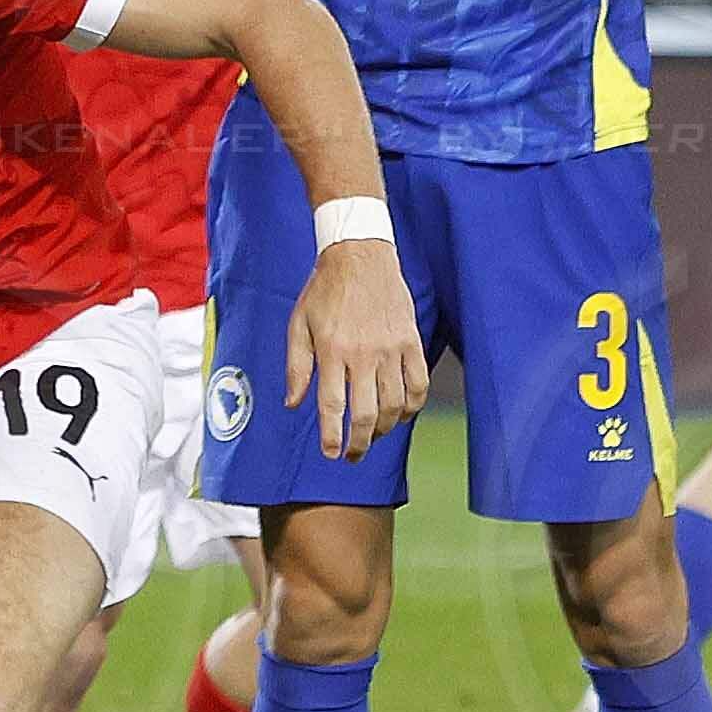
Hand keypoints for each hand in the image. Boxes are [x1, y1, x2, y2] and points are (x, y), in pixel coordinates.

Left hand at [287, 233, 426, 463]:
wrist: (359, 255)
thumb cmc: (323, 291)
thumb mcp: (298, 325)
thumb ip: (296, 367)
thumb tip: (293, 404)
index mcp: (331, 351)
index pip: (332, 405)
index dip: (332, 435)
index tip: (331, 454)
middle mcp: (363, 354)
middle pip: (366, 413)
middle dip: (359, 442)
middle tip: (353, 456)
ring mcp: (391, 349)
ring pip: (394, 404)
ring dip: (384, 428)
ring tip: (373, 436)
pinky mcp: (411, 341)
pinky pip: (418, 383)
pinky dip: (412, 406)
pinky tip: (401, 415)